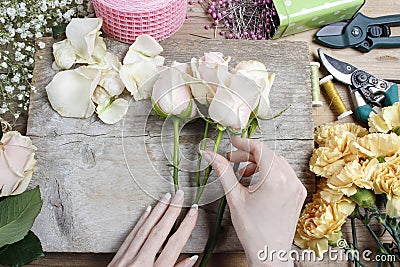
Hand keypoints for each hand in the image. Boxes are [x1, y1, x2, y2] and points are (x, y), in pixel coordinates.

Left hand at [108, 190, 198, 266]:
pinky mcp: (117, 259)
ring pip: (145, 229)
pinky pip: (131, 235)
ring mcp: (126, 260)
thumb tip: (191, 258)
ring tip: (167, 198)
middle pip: (159, 232)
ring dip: (158, 211)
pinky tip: (147, 211)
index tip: (193, 211)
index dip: (186, 225)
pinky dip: (141, 221)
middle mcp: (140, 264)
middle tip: (181, 196)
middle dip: (172, 211)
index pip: (175, 244)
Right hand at [201, 137, 306, 265]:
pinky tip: (256, 181)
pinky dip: (269, 172)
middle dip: (248, 154)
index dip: (243, 143)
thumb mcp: (234, 197)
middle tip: (231, 159)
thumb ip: (223, 171)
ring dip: (259, 162)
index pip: (260, 148)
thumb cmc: (253, 231)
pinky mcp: (298, 193)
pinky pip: (284, 173)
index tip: (232, 142)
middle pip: (268, 154)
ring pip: (276, 162)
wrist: (269, 252)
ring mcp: (297, 186)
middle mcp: (290, 180)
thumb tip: (210, 154)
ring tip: (243, 173)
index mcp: (275, 180)